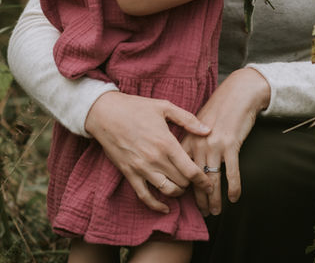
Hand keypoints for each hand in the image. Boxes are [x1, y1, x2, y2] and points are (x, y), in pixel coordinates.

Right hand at [85, 91, 212, 213]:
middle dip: (192, 184)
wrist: (106, 113)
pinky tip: (165, 207)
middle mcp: (155, 159)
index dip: (203, 180)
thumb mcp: (164, 107)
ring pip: (167, 191)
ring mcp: (141, 168)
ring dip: (178, 192)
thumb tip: (207, 130)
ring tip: (182, 187)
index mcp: (166, 143)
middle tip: (196, 181)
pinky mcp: (129, 174)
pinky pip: (145, 196)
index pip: (190, 170)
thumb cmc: (136, 107)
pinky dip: (157, 205)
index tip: (208, 183)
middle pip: (181, 182)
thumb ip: (188, 119)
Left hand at [181, 68, 269, 215]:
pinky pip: (231, 173)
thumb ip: (191, 140)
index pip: (181, 169)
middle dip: (199, 199)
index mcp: (188, 139)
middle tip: (203, 213)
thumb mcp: (199, 122)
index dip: (183, 187)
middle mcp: (199, 144)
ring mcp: (214, 146)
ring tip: (215, 211)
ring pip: (212, 180)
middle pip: (195, 179)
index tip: (185, 200)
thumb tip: (186, 159)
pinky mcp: (231, 146)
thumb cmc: (219, 109)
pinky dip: (233, 188)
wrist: (238, 94)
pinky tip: (234, 198)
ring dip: (214, 199)